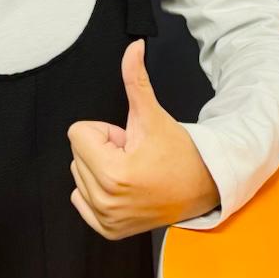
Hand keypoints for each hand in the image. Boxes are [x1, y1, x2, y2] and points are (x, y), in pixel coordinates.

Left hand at [67, 40, 218, 239]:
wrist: (202, 187)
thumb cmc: (178, 152)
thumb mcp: (153, 115)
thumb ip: (136, 80)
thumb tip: (133, 47)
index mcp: (113, 173)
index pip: (78, 134)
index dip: (106, 132)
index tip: (130, 141)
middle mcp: (106, 201)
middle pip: (76, 155)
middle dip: (103, 150)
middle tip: (134, 156)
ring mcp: (106, 219)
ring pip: (78, 176)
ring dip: (101, 169)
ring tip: (133, 171)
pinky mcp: (108, 230)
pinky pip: (80, 200)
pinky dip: (98, 192)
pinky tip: (125, 188)